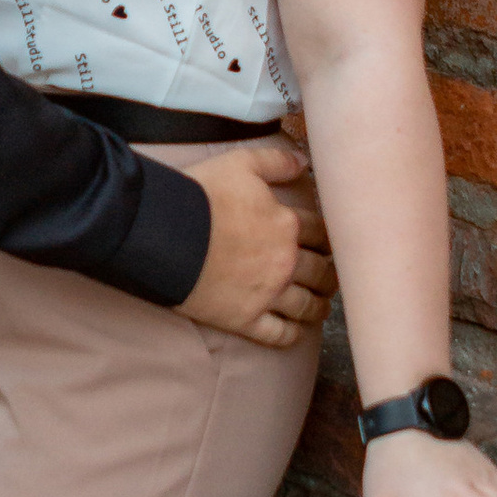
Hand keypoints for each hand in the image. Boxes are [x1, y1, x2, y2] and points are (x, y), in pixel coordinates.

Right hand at [160, 136, 336, 347]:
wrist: (164, 233)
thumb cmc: (201, 194)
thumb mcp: (240, 163)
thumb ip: (276, 161)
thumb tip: (304, 160)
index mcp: (286, 225)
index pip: (320, 232)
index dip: (328, 238)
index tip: (331, 244)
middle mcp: (285, 262)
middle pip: (320, 272)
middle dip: (329, 275)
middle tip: (331, 278)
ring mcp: (267, 294)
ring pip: (305, 306)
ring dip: (318, 307)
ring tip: (321, 307)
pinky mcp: (245, 319)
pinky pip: (278, 334)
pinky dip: (290, 335)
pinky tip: (295, 333)